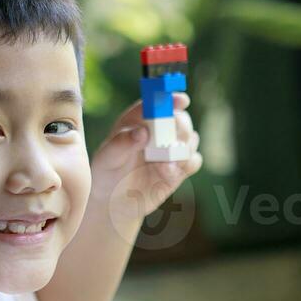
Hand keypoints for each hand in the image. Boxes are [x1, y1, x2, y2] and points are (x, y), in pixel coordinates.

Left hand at [89, 94, 201, 217]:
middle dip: (180, 128)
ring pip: (191, 139)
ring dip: (183, 150)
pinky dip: (186, 165)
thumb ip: (122, 143)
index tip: (181, 101)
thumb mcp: (107, 157)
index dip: (171, 98)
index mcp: (138, 119)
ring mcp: (170, 148)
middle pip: (180, 119)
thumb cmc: (106, 172)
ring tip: (163, 166)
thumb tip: (142, 131)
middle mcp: (158, 131)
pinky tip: (167, 174)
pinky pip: (194, 161)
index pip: (157, 102)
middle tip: (170, 143)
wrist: (113, 201)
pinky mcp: (179, 168)